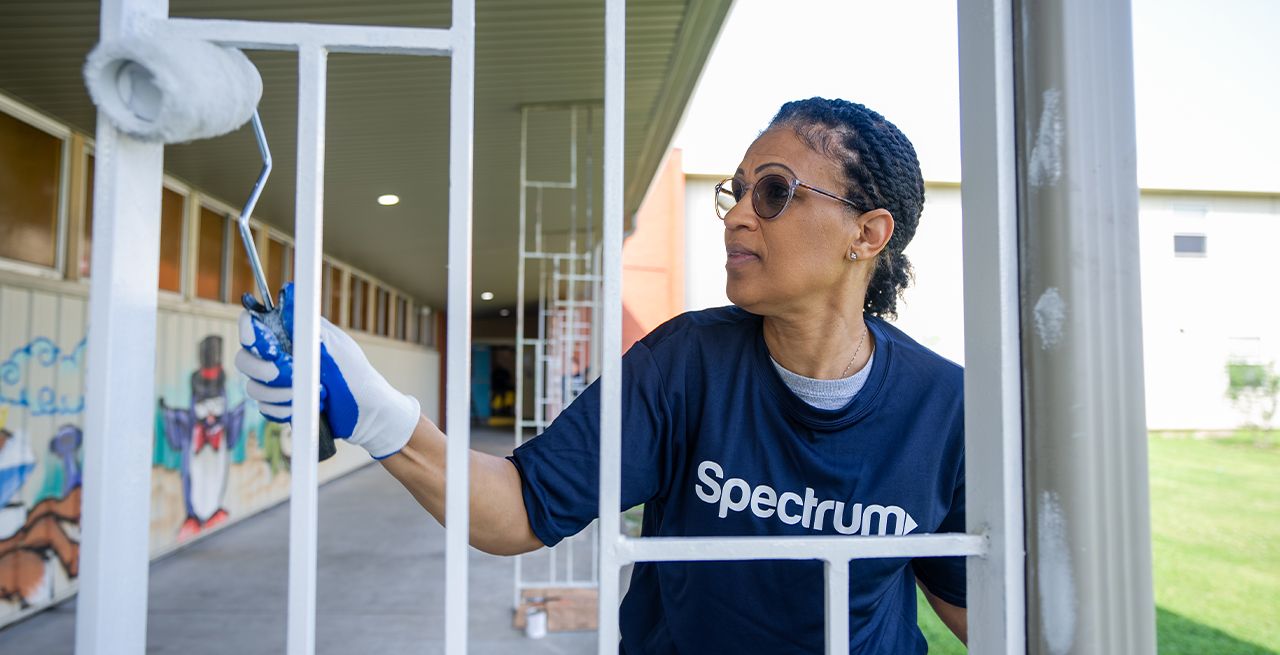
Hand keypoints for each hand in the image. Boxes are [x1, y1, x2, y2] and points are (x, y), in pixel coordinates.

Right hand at [234, 283, 419, 458]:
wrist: (367, 415)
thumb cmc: (356, 376)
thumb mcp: (334, 347)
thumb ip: (307, 326)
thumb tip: (289, 291)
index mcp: (292, 334)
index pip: (254, 325)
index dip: (252, 335)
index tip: (271, 350)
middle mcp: (280, 355)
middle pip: (245, 358)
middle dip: (265, 371)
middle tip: (289, 375)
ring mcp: (278, 381)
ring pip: (254, 387)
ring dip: (282, 394)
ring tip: (316, 394)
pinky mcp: (280, 404)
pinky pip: (265, 408)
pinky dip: (285, 410)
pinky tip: (309, 407)